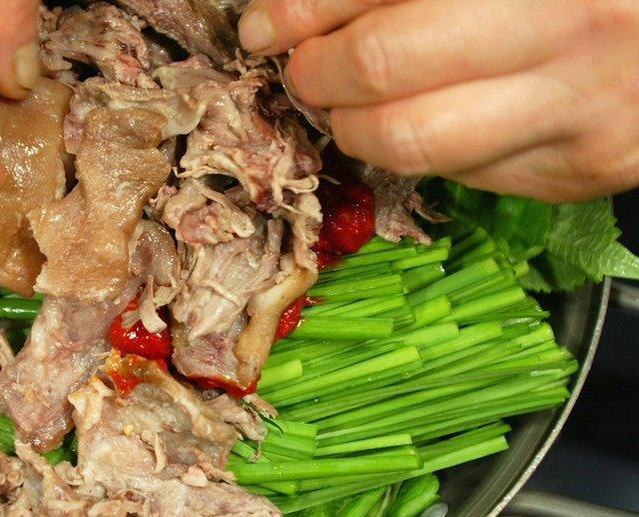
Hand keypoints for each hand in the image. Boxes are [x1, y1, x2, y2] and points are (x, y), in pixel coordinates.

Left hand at [239, 0, 638, 201]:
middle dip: (315, 72)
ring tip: (346, 104)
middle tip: (304, 69)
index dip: (304, 10)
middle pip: (381, 65)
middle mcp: (564, 26)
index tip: (266, 25)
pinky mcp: (577, 168)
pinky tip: (428, 119)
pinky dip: (423, 151)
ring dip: (352, 127)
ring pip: (410, 142)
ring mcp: (575, 106)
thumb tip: (306, 7)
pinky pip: (462, 173)